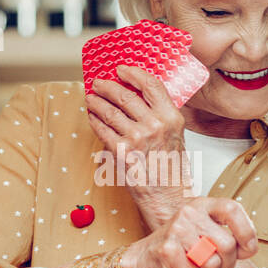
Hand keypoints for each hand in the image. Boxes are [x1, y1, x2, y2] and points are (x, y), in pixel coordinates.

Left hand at [85, 65, 190, 228]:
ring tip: (91, 99)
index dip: (133, 73)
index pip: (151, 85)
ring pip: (110, 111)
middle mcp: (155, 125)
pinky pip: (102, 130)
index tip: (121, 70)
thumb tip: (137, 95)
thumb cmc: (170, 169)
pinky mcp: (121, 152)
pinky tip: (92, 117)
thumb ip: (160, 115)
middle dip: (107, 87)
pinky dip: (94, 121)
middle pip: (125, 95)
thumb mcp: (176, 135)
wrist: (167, 197)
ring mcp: (137, 138)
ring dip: (96, 102)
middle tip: (98, 84)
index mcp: (172, 118)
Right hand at [127, 197, 257, 267]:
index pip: (233, 209)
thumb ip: (228, 235)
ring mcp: (176, 230)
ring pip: (213, 262)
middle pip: (227, 244)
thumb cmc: (181, 247)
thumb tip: (249, 247)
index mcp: (203, 205)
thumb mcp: (206, 233)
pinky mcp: (167, 249)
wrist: (145, 258)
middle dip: (228, 264)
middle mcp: (189, 212)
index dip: (247, 231)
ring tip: (198, 267)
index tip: (248, 248)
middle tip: (218, 267)